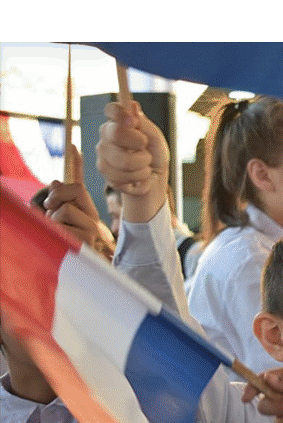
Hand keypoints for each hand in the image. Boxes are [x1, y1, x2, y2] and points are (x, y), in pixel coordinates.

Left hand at [42, 145, 114, 259]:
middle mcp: (93, 219)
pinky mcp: (85, 241)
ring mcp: (91, 230)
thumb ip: (57, 203)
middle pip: (75, 189)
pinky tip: (60, 241)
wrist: (77, 275)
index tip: (73, 146)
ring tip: (56, 234)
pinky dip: (54, 230)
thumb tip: (55, 180)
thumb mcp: (55, 222)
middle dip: (57, 195)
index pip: (80, 186)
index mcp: (87, 213)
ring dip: (52, 219)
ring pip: (64, 208)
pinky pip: (62, 223)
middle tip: (49, 207)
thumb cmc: (62, 249)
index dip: (76, 165)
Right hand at [96, 100, 168, 221]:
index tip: (133, 121)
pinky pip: (123, 176)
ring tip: (145, 164)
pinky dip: (139, 177)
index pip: (111, 109)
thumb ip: (144, 124)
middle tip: (145, 148)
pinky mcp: (104, 172)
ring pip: (123, 160)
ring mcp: (103, 153)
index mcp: (119, 122)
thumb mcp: (156, 138)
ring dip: (142, 165)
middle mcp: (107, 135)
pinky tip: (138, 175)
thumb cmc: (154, 155)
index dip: (121, 113)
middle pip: (116, 133)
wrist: (154, 178)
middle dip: (139, 143)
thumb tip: (133, 106)